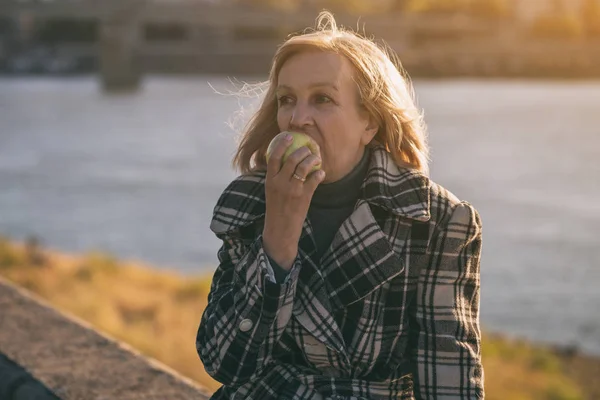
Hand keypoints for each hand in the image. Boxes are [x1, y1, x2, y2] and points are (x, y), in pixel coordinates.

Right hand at [262, 134, 325, 269]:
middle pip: (291, 159)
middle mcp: (280, 183)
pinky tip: (321, 172)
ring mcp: (292, 190)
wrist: (280, 230)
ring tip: (316, 158)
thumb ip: (276, 177)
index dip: (281, 144)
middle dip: (302, 150)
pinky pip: (314, 180)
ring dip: (312, 159)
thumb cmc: (276, 209)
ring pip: (303, 167)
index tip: (288, 136)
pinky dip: (319, 173)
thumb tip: (284, 161)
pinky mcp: (304, 197)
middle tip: (308, 148)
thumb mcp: (271, 191)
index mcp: (269, 180)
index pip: (273, 157)